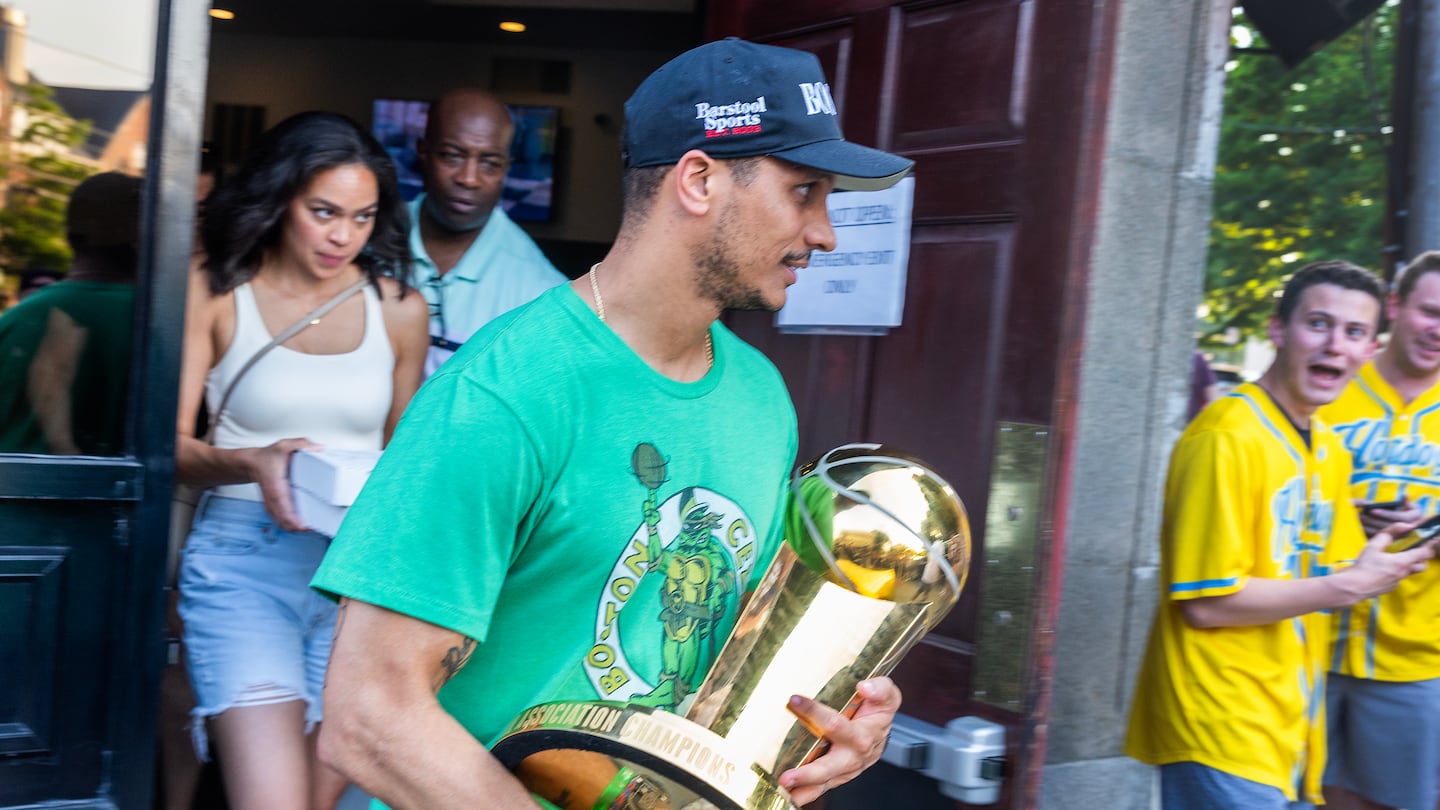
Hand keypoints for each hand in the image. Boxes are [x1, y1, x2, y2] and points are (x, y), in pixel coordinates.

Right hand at [249, 437, 317, 531]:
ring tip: (313, 527)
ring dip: (296, 528)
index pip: (283, 508)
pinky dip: (292, 524)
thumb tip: (317, 448)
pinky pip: (282, 521)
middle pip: (284, 521)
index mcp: (276, 487)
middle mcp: (273, 499)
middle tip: (316, 527)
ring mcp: (272, 505)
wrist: (252, 463)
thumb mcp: (284, 446)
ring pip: (283, 524)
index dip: (293, 519)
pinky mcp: (274, 507)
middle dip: (299, 528)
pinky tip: (303, 524)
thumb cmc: (267, 457)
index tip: (304, 527)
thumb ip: (301, 444)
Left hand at [777, 677, 900, 805]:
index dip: (815, 712)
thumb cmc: (879, 710)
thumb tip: (865, 687)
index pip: (838, 724)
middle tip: (787, 776)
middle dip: (809, 773)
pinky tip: (791, 795)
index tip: (794, 700)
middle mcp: (856, 754)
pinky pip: (824, 787)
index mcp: (865, 733)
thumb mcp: (887, 694)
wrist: (882, 730)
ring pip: (826, 780)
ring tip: (786, 788)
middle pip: (831, 766)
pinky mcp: (839, 775)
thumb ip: (880, 688)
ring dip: (805, 786)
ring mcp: (847, 768)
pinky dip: (808, 793)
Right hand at [1334, 529, 1436, 603]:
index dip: (1429, 544)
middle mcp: (1404, 572)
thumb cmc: (1363, 566)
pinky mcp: (1391, 587)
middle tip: (1413, 549)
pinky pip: (1399, 577)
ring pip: (1411, 572)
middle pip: (1423, 565)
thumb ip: (1389, 533)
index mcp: (1402, 561)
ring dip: (1410, 565)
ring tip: (1398, 559)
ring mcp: (1398, 581)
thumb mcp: (1373, 546)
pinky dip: (1397, 571)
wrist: (1353, 587)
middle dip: (1421, 557)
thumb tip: (1405, 525)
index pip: (1425, 552)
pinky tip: (1384, 568)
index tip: (1431, 538)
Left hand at [1354, 498, 1421, 537]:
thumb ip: (1405, 501)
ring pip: (1384, 534)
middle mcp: (1410, 529)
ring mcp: (1401, 537)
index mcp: (1414, 518)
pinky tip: (1360, 528)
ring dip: (1369, 527)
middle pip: (1389, 526)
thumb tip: (1405, 495)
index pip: (1399, 517)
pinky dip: (1369, 533)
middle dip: (1373, 521)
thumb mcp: (1409, 505)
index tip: (1372, 510)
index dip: (1386, 513)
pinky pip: (1380, 539)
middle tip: (1360, 515)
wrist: (1410, 525)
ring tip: (1358, 520)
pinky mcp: (1392, 543)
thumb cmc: (1407, 511)